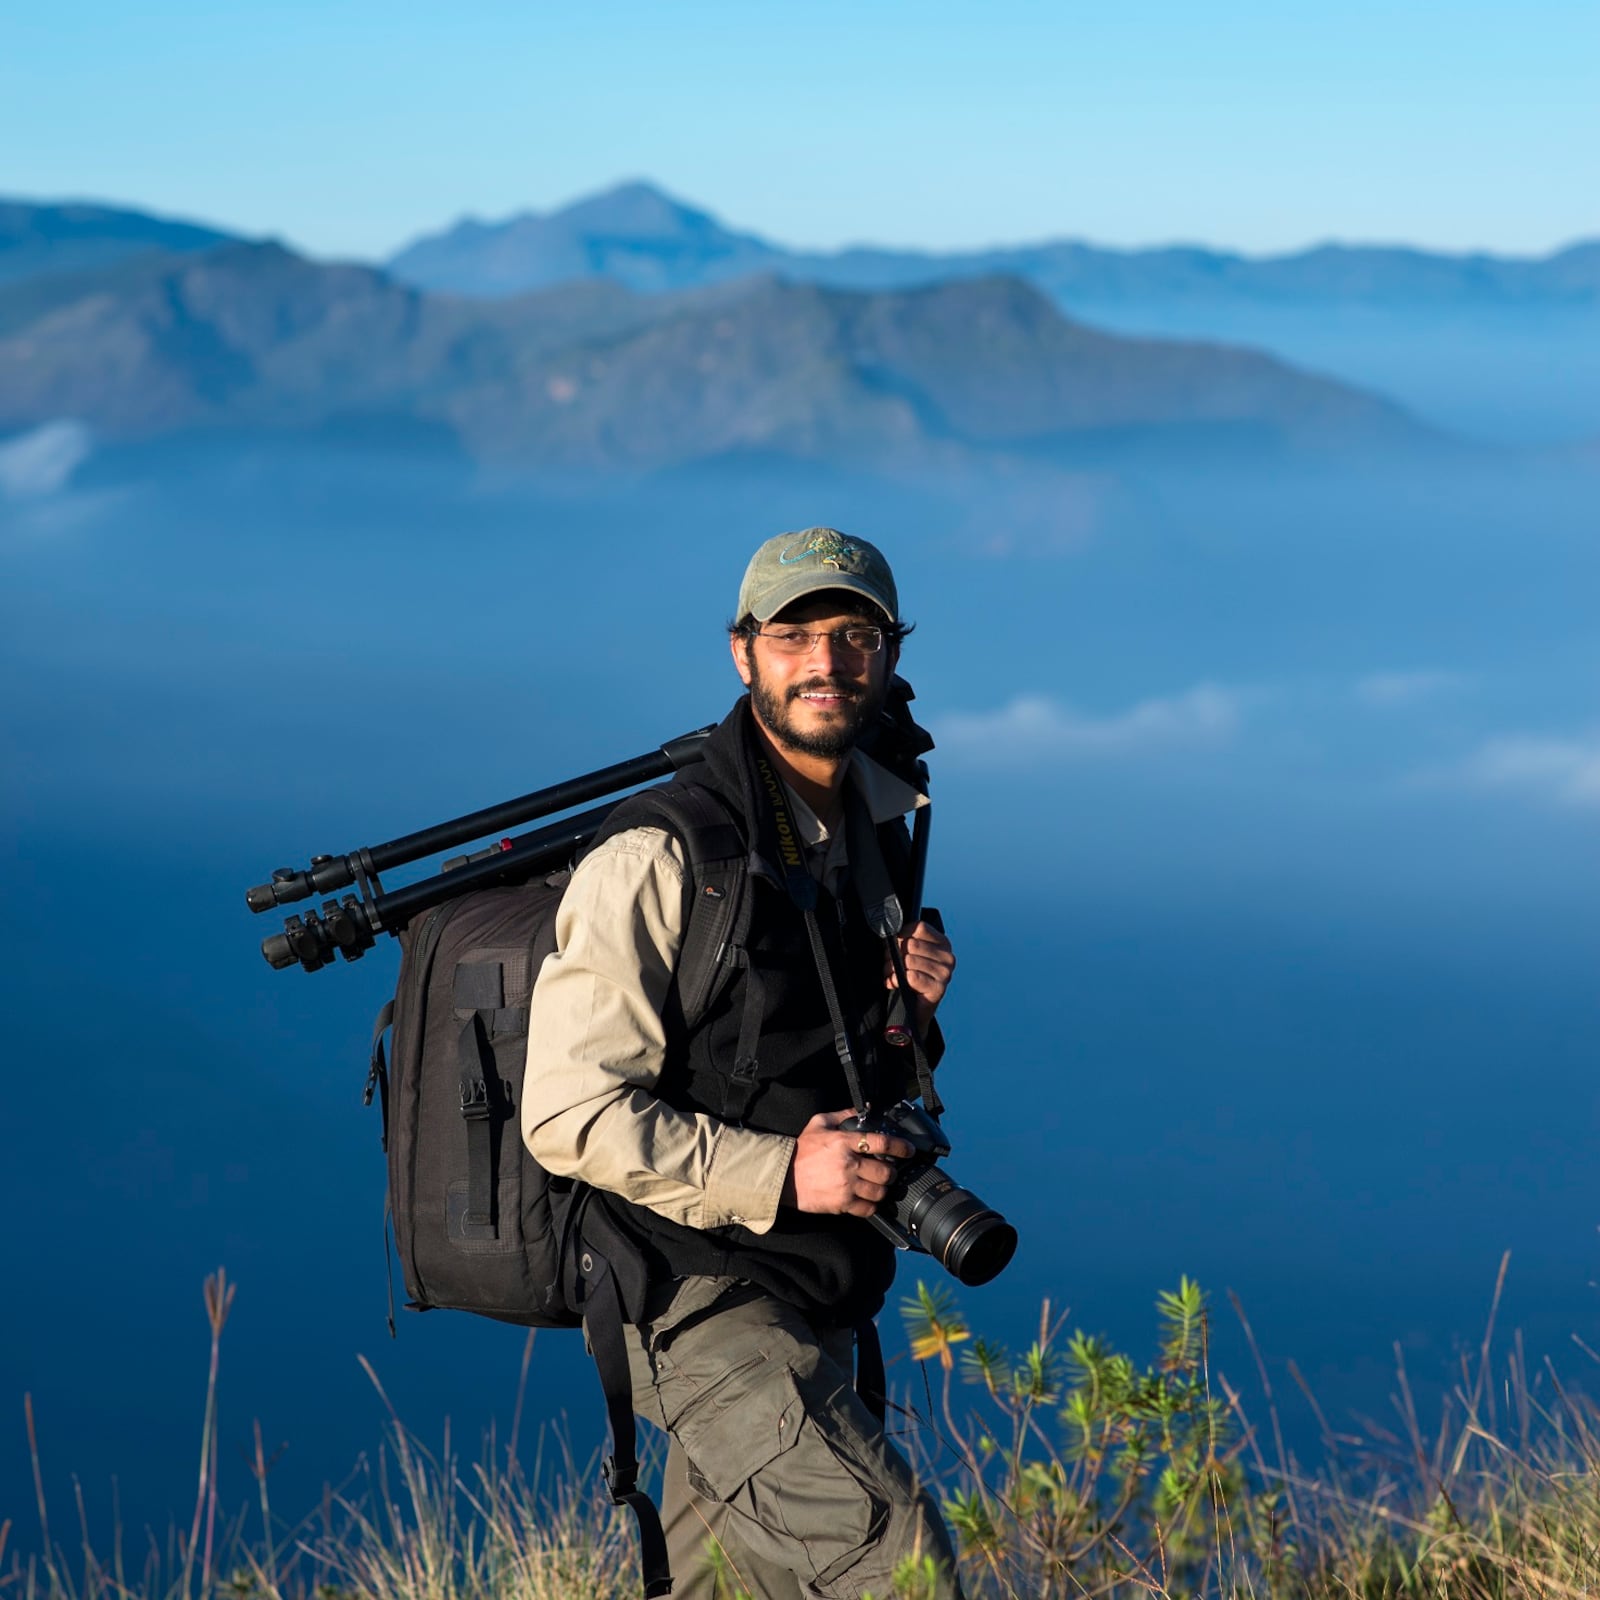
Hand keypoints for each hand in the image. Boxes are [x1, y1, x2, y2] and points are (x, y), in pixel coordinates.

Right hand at [781, 1110, 914, 1216]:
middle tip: (888, 1171)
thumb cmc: (801, 1149)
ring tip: (878, 1186)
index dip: (900, 1147)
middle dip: (891, 1172)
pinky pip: (868, 1209)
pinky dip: (872, 1206)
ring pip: (879, 1192)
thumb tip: (863, 1109)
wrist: (782, 1175)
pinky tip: (868, 1200)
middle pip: (885, 1171)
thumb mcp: (819, 1123)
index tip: (908, 1150)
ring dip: (882, 1189)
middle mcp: (848, 1164)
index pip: (882, 1143)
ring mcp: (846, 1186)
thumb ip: (842, 1115)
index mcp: (844, 1142)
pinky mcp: (841, 1204)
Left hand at [885, 920, 955, 1027]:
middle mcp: (947, 957)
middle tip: (889, 965)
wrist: (913, 1010)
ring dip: (894, 969)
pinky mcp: (938, 989)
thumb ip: (904, 940)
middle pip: (911, 944)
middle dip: (894, 954)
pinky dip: (900, 981)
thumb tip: (890, 935)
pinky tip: (900, 985)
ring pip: (909, 960)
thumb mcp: (908, 953)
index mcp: (942, 943)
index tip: (895, 946)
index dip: (901, 935)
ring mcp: (945, 973)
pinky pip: (912, 977)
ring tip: (893, 976)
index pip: (918, 927)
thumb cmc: (909, 977)